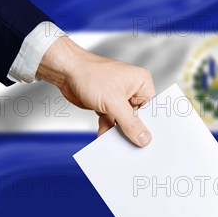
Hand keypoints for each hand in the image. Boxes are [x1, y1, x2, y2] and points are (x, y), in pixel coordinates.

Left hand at [36, 36, 154, 146]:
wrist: (65, 71)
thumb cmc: (90, 74)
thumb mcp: (114, 102)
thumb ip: (130, 122)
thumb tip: (144, 138)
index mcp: (141, 82)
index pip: (152, 109)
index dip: (151, 125)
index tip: (148, 141)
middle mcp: (132, 90)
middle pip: (138, 117)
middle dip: (132, 130)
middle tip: (132, 145)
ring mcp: (119, 98)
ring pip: (124, 121)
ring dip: (118, 131)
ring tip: (115, 142)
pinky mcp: (107, 105)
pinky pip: (112, 121)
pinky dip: (107, 129)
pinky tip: (103, 135)